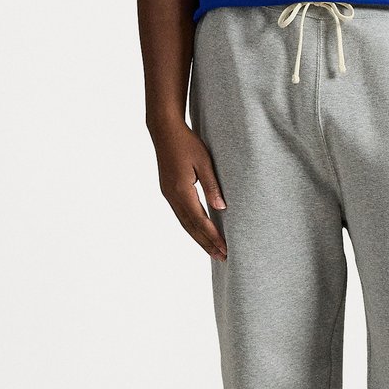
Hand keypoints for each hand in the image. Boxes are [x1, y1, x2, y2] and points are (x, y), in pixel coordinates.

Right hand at [150, 121, 227, 260]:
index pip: (200, 220)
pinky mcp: (168, 191)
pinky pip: (181, 214)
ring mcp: (168, 194)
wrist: (164, 130)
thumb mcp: (204, 162)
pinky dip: (191, 227)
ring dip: (198, 238)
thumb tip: (221, 208)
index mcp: (182, 191)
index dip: (213, 236)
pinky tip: (199, 232)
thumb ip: (212, 186)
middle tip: (221, 258)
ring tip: (212, 250)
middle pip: (191, 227)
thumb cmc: (186, 142)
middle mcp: (172, 196)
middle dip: (206, 243)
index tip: (225, 249)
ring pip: (184, 223)